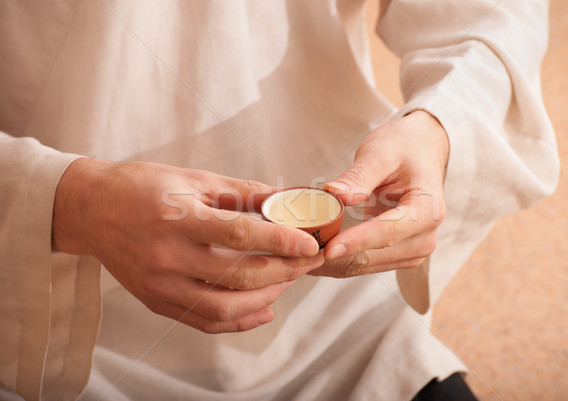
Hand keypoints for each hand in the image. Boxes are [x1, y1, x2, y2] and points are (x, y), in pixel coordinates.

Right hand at [52, 159, 322, 332]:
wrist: (91, 210)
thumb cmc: (143, 187)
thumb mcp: (193, 179)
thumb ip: (242, 192)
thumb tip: (287, 198)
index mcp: (178, 218)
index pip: (239, 234)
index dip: (280, 241)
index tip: (311, 244)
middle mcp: (168, 256)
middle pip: (238, 276)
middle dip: (284, 271)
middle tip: (308, 262)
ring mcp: (160, 285)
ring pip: (224, 306)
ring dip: (266, 297)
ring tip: (288, 280)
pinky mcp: (156, 302)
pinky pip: (204, 321)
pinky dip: (239, 321)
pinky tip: (264, 309)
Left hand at [309, 110, 448, 277]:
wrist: (420, 152)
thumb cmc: (402, 148)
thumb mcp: (381, 152)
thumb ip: (359, 176)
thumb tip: (335, 195)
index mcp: (427, 209)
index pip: (389, 232)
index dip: (357, 242)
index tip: (328, 249)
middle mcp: (425, 236)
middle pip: (375, 256)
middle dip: (338, 258)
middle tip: (299, 255)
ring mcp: (413, 250)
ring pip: (367, 266)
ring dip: (334, 265)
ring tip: (299, 259)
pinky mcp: (398, 255)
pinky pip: (365, 265)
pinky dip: (339, 263)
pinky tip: (313, 257)